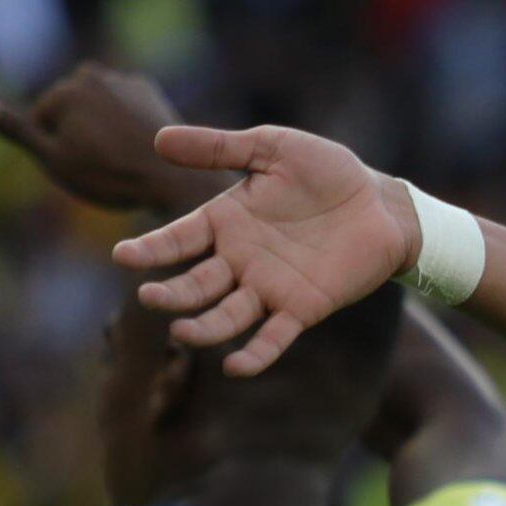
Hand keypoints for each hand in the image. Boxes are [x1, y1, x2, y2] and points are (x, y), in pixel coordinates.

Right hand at [0, 64, 221, 214]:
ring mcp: (122, 79)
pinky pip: (121, 109)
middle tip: (105, 165)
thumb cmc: (110, 175)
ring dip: (101, 129)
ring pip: (95, 110)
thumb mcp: (53, 159)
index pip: (42, 123)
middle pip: (68, 111)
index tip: (86, 168)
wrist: (173, 178)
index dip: (58, 153)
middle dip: (78, 135)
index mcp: (65, 90)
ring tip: (122, 157)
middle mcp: (92, 74)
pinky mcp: (147, 89)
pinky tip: (139, 145)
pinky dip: (125, 124)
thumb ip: (15, 130)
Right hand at [115, 123, 416, 376]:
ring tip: (183, 332)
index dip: (152, 248)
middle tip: (149, 296)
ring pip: (227, 315)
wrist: (381, 202)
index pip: (178, 239)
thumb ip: (219, 148)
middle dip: (172, 293)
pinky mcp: (303, 309)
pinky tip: (235, 366)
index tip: (124, 255)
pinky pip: (274, 338)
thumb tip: (159, 139)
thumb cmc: (327, 171)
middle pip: (197, 284)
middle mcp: (240, 260)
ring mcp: (269, 287)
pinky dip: (255, 354)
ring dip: (205, 326)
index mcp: (226, 221)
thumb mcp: (271, 148)